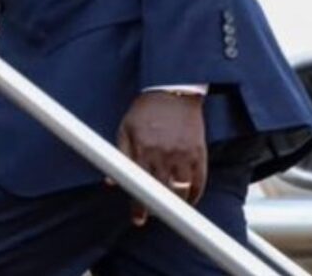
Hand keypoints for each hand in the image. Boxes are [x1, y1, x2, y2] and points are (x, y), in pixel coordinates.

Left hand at [115, 91, 206, 225]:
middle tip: (154, 215)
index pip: (139, 185)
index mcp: (142, 149)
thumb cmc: (144, 112)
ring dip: (177, 204)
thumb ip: (119, 156)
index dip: (139, 205)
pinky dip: (195, 194)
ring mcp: (183, 154)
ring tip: (171, 209)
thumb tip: (111, 182)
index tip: (138, 219)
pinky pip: (200, 182)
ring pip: (182, 191)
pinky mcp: (199, 153)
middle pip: (161, 191)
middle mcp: (163, 154)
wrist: (171, 93)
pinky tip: (189, 199)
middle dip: (157, 208)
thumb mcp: (124, 130)